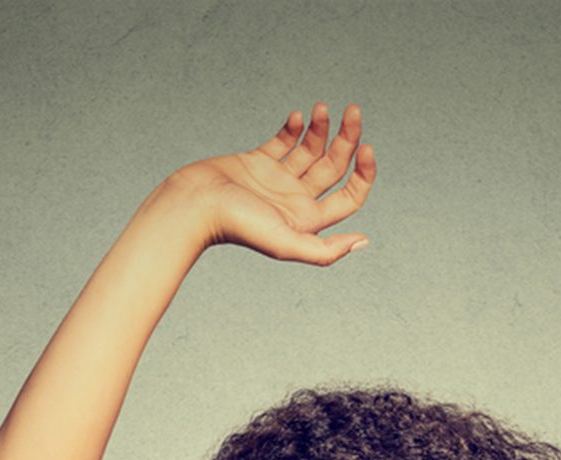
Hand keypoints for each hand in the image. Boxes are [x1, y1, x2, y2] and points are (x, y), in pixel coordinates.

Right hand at [168, 102, 375, 266]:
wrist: (195, 204)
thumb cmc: (237, 226)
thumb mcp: (285, 243)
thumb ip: (324, 250)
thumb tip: (362, 242)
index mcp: (308, 220)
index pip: (350, 196)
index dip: (364, 173)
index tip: (365, 147)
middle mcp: (297, 200)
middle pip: (334, 167)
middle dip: (347, 138)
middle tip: (353, 111)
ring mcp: (278, 180)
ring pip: (311, 150)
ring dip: (321, 128)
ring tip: (321, 108)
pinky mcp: (258, 162)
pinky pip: (283, 141)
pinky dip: (294, 127)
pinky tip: (298, 117)